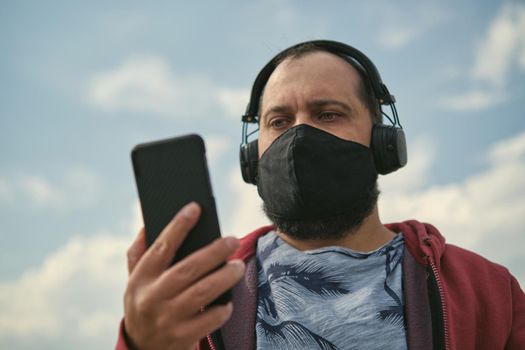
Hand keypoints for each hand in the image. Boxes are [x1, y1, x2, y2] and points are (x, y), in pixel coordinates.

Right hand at [124, 202, 244, 349]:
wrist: (141, 349)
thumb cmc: (144, 303)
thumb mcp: (134, 279)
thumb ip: (139, 253)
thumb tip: (148, 224)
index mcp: (141, 278)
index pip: (161, 247)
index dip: (178, 225)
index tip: (195, 208)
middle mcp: (152, 297)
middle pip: (188, 269)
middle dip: (214, 252)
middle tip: (233, 240)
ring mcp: (167, 318)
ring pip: (202, 292)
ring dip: (224, 277)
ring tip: (237, 266)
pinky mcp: (181, 337)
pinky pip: (208, 320)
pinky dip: (222, 309)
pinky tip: (229, 301)